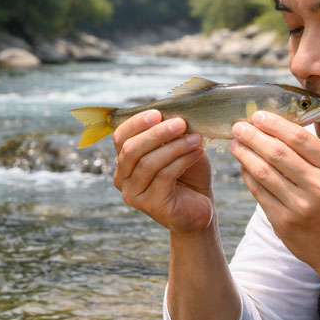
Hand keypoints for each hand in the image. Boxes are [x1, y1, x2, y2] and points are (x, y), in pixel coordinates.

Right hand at [113, 110, 213, 235]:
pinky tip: (197, 152)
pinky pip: (164, 176)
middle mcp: (123, 179)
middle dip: (156, 133)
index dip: (136, 123)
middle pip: (131, 150)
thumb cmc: (188, 175)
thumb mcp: (176, 148)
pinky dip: (182, 160)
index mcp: (124, 161)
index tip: (158, 113)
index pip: (120, 137)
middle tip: (180, 123)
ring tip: (196, 138)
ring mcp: (134, 195)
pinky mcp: (152, 205)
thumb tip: (172, 113)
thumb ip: (169, 133)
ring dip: (175, 147)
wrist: (200, 207)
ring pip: (149, 163)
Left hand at [230, 111, 319, 278]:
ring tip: (236, 143)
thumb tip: (282, 129)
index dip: (275, 124)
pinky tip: (244, 166)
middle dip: (253, 135)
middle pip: (277, 152)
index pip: (300, 138)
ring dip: (245, 154)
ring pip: (263, 172)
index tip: (259, 116)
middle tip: (239, 125)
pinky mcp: (284, 223)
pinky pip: (260, 193)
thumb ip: (318, 155)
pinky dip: (249, 176)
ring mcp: (300, 207)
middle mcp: (319, 187)